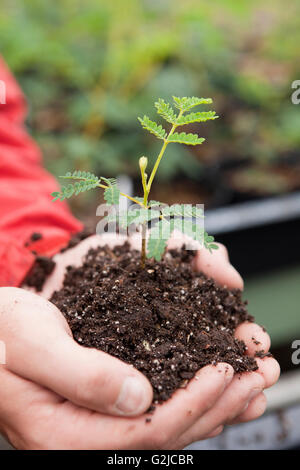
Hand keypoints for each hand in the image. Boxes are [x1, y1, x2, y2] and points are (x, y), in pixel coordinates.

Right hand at [0, 234, 278, 448]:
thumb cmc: (2, 333)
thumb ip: (80, 374)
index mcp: (62, 434)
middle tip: (261, 372)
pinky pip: (160, 408)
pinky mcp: (107, 409)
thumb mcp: (32, 343)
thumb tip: (140, 397)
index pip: (143, 432)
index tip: (224, 370)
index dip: (191, 403)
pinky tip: (224, 381)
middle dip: (220, 403)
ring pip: (170, 423)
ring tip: (257, 377)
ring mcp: (98, 427)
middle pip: (167, 433)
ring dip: (219, 401)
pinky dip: (197, 393)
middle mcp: (85, 439)